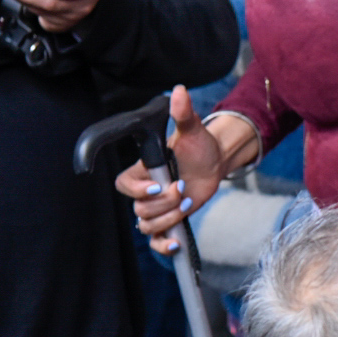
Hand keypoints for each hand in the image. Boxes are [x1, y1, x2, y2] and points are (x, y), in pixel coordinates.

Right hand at [114, 86, 226, 253]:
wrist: (214, 163)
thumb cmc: (199, 146)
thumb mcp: (192, 130)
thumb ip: (183, 113)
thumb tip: (179, 91)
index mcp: (143, 170)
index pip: (124, 185)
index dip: (138, 189)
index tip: (160, 184)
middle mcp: (146, 191)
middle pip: (139, 208)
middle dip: (163, 204)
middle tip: (183, 190)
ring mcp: (157, 208)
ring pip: (147, 225)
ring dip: (168, 219)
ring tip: (187, 204)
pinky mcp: (169, 221)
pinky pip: (156, 240)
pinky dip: (163, 245)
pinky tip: (176, 245)